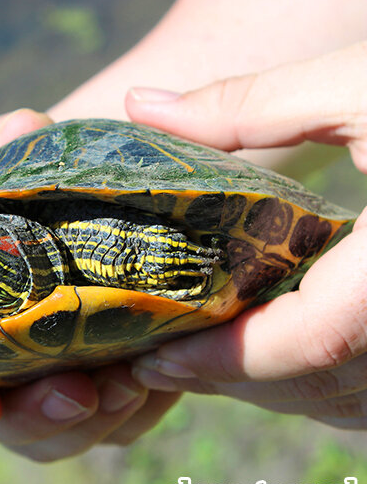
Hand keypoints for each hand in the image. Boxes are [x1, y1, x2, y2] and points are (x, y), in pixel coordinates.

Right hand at [0, 109, 179, 460]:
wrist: (85, 209)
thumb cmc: (31, 190)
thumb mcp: (12, 160)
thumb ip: (4, 149)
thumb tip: (23, 128)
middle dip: (35, 419)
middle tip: (79, 393)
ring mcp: (37, 386)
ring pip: (55, 435)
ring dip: (91, 422)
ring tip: (130, 385)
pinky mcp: (92, 396)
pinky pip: (110, 427)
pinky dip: (133, 414)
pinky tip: (156, 381)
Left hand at [125, 41, 366, 428]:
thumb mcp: (365, 80)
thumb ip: (250, 102)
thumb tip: (140, 105)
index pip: (308, 343)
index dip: (222, 361)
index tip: (154, 358)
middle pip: (321, 385)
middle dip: (232, 381)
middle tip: (161, 359)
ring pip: (354, 403)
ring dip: (276, 390)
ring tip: (208, 360)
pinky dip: (329, 389)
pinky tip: (289, 356)